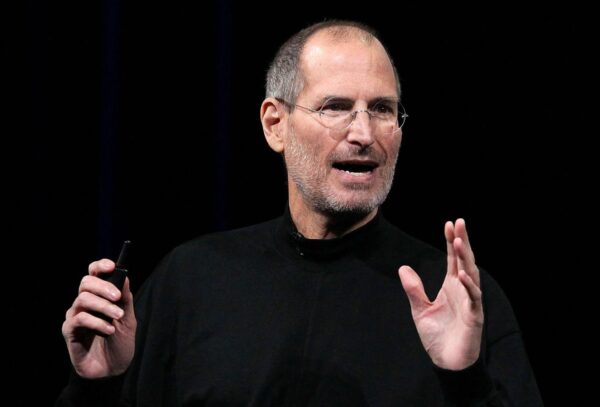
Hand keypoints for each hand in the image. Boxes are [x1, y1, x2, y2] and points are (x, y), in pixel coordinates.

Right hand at [62, 259, 136, 377]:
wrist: (114, 369)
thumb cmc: (120, 342)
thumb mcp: (128, 319)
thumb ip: (125, 298)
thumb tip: (124, 275)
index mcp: (99, 296)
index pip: (94, 274)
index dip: (100, 266)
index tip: (112, 266)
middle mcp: (84, 303)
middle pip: (86, 282)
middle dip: (103, 287)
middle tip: (117, 297)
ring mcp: (75, 316)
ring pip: (83, 299)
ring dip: (103, 306)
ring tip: (118, 316)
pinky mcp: (69, 331)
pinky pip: (79, 319)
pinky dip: (96, 322)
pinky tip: (109, 330)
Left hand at [399, 219, 482, 369]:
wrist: (447, 362)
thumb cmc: (437, 336)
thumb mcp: (420, 309)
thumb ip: (413, 289)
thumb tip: (403, 268)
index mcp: (451, 286)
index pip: (452, 259)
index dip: (451, 242)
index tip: (449, 224)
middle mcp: (463, 290)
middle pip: (463, 261)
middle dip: (462, 242)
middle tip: (459, 222)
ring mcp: (470, 302)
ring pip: (470, 275)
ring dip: (465, 258)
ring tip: (459, 241)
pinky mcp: (474, 316)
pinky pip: (474, 298)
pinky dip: (469, 286)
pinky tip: (462, 274)